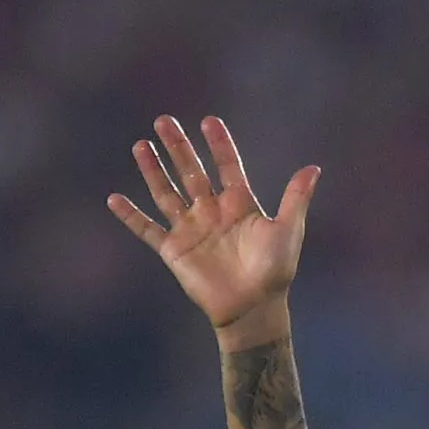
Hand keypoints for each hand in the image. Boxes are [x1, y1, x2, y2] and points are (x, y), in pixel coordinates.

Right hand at [107, 115, 319, 341]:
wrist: (253, 307)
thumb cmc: (274, 270)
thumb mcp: (287, 230)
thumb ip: (296, 198)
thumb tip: (314, 167)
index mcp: (240, 204)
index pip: (227, 166)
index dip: (219, 144)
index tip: (208, 120)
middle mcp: (212, 212)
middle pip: (191, 171)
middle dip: (178, 147)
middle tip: (164, 120)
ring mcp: (191, 229)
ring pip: (167, 192)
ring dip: (153, 170)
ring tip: (140, 145)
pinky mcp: (174, 250)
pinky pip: (148, 230)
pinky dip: (131, 216)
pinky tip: (114, 198)